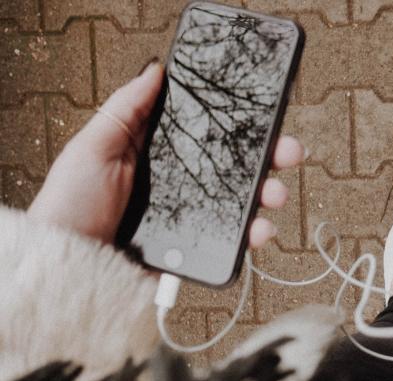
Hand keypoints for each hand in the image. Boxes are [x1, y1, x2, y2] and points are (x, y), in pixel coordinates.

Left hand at [27, 61, 303, 247]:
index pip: (209, 135)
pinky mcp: (198, 250)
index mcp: (161, 157)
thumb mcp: (94, 147)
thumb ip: (127, 109)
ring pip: (243, 204)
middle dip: (270, 159)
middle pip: (236, 168)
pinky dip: (254, 236)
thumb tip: (156, 70)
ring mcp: (193, 218)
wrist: (70, 264)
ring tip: (275, 196)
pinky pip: (234, 241)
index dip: (240, 127)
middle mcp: (183, 185)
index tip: (267, 117)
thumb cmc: (72, 205)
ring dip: (269, 196)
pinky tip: (260, 230)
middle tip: (289, 152)